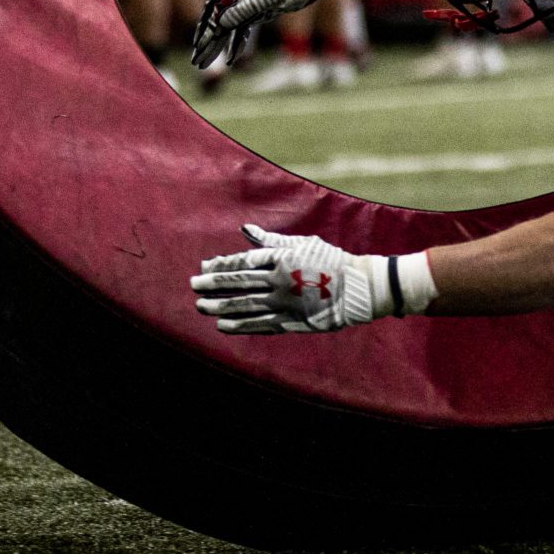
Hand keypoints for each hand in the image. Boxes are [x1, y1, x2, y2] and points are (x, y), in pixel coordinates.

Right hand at [191, 0, 352, 68]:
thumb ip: (244, 10)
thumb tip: (220, 24)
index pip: (213, 9)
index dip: (204, 28)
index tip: (198, 46)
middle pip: (218, 20)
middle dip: (207, 42)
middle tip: (197, 63)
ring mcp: (250, 3)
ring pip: (230, 28)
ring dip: (219, 46)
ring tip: (206, 64)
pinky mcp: (262, 11)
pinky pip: (244, 29)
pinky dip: (237, 43)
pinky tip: (232, 59)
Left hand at [191, 223, 390, 334]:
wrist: (360, 286)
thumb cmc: (330, 260)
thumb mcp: (303, 243)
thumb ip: (271, 240)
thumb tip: (245, 229)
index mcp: (282, 257)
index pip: (244, 261)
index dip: (221, 265)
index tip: (204, 268)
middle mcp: (280, 279)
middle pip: (239, 282)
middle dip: (213, 285)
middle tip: (193, 286)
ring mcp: (285, 302)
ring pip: (246, 304)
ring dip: (220, 305)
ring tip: (201, 306)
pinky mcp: (293, 320)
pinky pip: (261, 324)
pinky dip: (240, 324)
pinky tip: (223, 324)